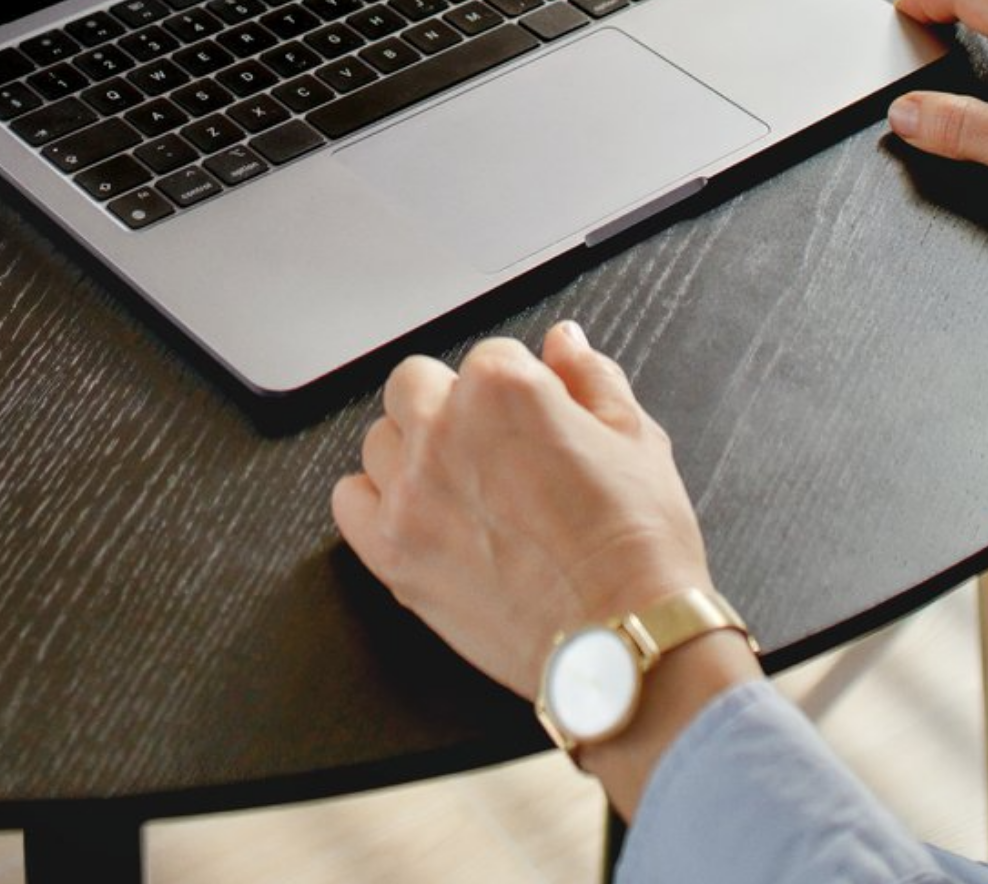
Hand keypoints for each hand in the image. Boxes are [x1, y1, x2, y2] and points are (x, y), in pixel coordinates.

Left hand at [332, 326, 757, 810]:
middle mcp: (444, 429)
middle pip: (416, 386)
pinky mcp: (392, 553)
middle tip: (493, 452)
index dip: (520, 390)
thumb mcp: (638, 439)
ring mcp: (411, 492)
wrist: (623, 644)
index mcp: (503, 387)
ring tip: (463, 490)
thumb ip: (591, 377)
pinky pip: (349, 502)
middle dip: (452, 407)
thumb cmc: (638, 547)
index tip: (538, 423)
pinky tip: (416, 516)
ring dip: (412, 452)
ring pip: (381, 440)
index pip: (490, 356)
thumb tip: (564, 343)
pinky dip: (373, 502)